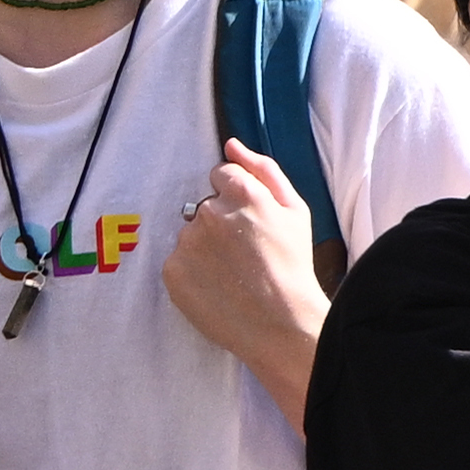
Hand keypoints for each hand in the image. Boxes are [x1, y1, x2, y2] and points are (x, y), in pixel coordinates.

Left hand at [154, 142, 317, 386]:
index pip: (221, 175)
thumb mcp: (297, 212)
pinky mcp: (172, 271)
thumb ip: (264, 171)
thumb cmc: (295, 266)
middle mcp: (209, 213)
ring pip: (191, 234)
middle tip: (246, 253)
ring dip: (206, 247)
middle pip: (205, 205)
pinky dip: (194, 271)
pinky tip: (217, 286)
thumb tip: (231, 145)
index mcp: (243, 194)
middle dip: (221, 222)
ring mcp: (187, 243)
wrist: (282, 324)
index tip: (251, 222)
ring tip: (233, 274)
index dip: (238, 198)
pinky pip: (178, 261)